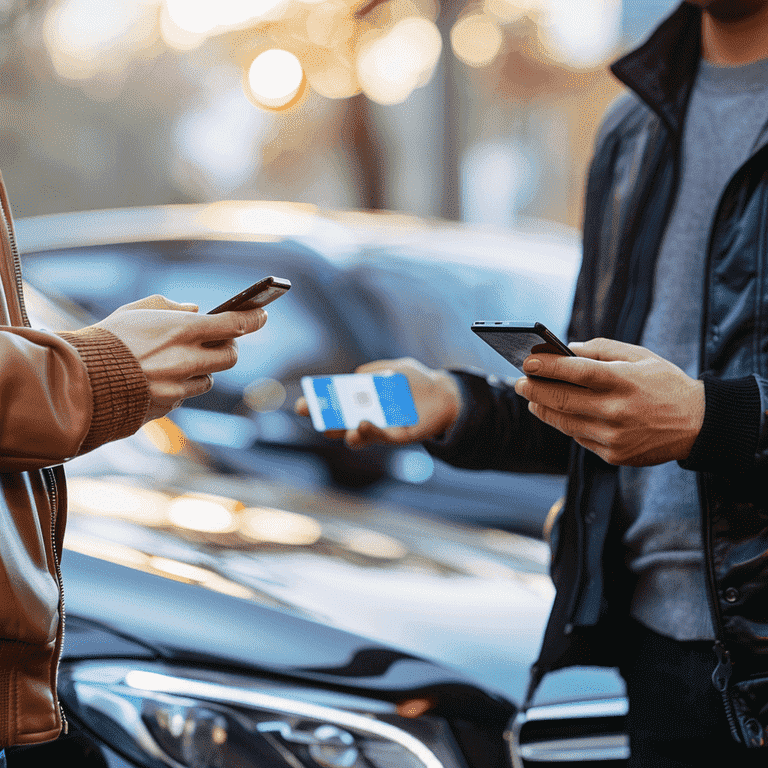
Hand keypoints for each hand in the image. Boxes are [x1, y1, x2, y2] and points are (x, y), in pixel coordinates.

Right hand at [97, 295, 266, 421]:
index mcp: (181, 330)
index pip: (233, 324)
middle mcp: (186, 360)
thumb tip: (198, 311)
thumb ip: (172, 307)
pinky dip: (180, 386)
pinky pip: (185, 395)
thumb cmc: (106, 339)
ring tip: (179, 360)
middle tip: (220, 342)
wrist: (78, 379)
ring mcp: (179, 386)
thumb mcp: (137, 310)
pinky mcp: (168, 406)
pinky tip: (157, 379)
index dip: (253, 319)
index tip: (262, 314)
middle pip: (230, 357)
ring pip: (209, 380)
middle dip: (228, 348)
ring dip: (203, 370)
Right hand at [294, 357, 462, 447]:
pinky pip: (382, 438)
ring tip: (342, 427)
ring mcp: (381, 428)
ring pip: (358, 436)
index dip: (319, 403)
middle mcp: (367, 416)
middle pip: (340, 423)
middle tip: (309, 413)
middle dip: (323, 419)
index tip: (303, 402)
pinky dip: (371, 432)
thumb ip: (375, 371)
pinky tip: (364, 424)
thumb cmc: (416, 379)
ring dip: (346, 432)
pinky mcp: (398, 437)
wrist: (445, 393)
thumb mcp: (394, 368)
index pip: (336, 403)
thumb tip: (354, 378)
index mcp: (363, 399)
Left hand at [513, 338, 704, 465]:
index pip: (577, 372)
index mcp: (624, 381)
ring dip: (543, 408)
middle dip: (534, 389)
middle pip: (563, 400)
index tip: (527, 361)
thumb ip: (601, 350)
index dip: (548, 367)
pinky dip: (564, 424)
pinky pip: (579, 437)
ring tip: (532, 397)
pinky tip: (556, 413)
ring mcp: (614, 436)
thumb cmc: (665, 384)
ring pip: (565, 422)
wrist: (697, 425)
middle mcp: (617, 410)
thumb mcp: (640, 356)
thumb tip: (567, 348)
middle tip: (520, 381)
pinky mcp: (614, 455)